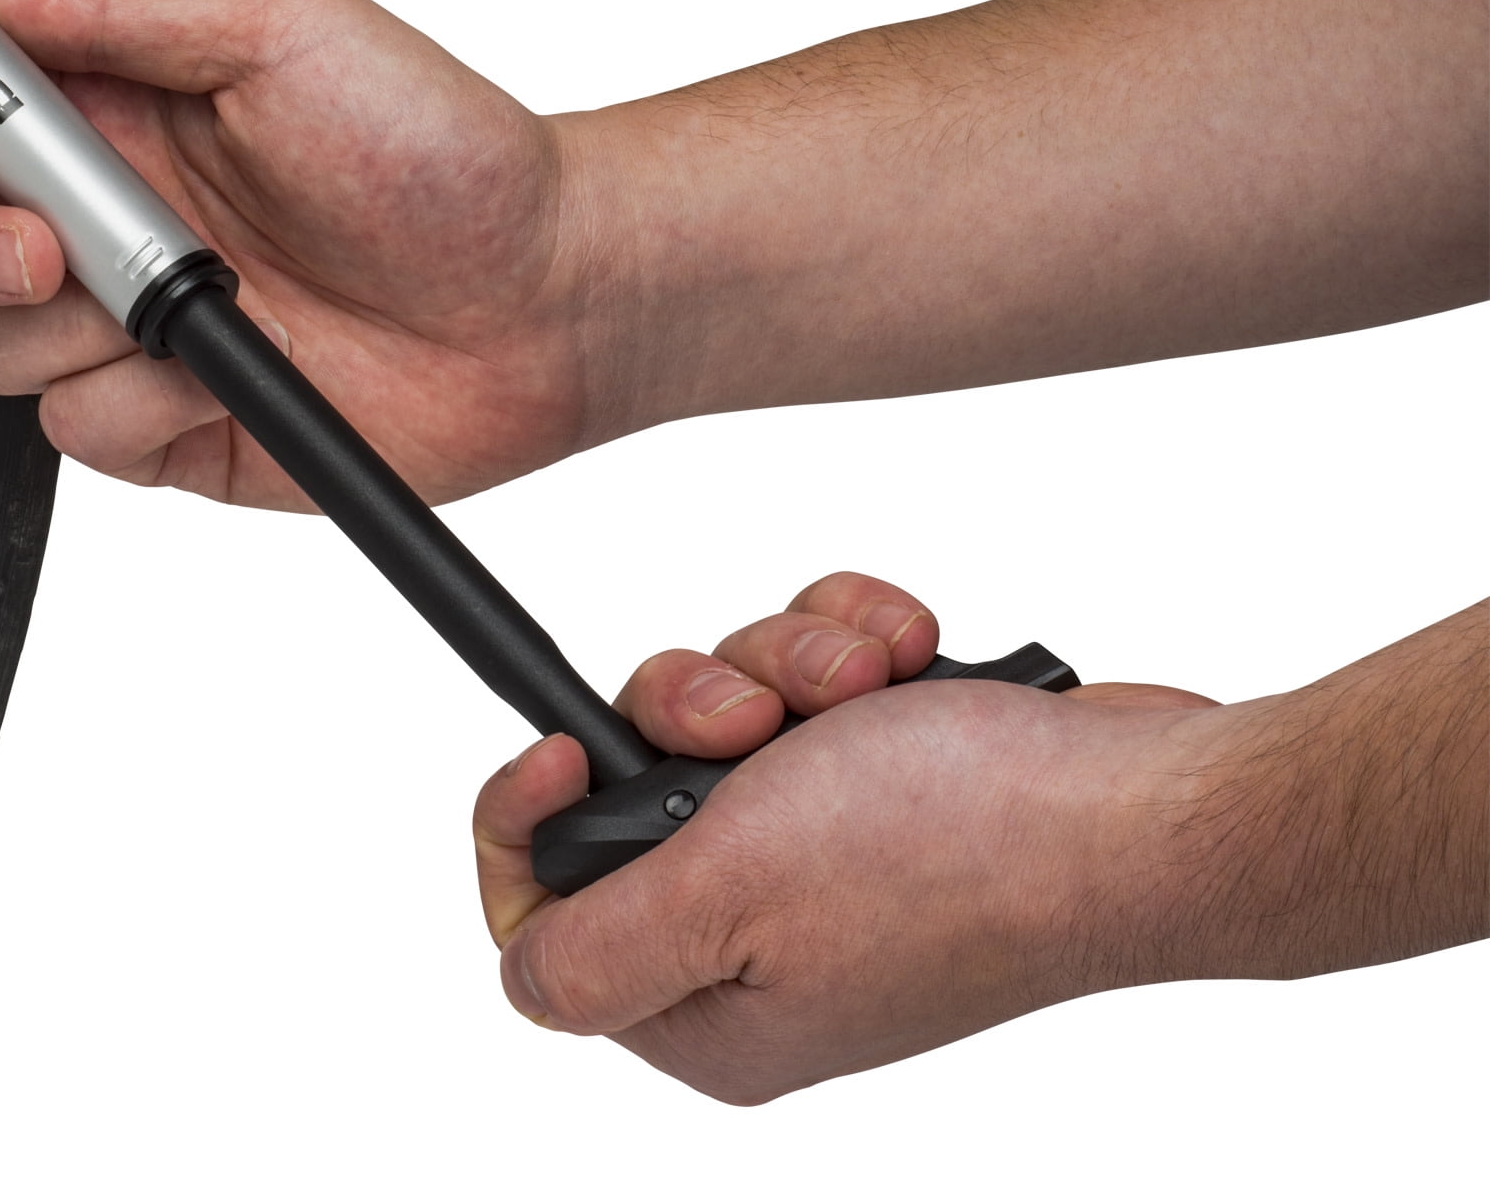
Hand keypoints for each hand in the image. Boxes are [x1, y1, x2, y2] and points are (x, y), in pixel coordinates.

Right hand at [0, 0, 602, 506]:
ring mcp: (121, 324)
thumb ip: (116, 5)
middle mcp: (98, 214)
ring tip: (193, 302)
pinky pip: (70, 431)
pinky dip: (136, 408)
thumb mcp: (280, 27)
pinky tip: (225, 378)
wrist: (548, 302)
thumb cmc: (443, 150)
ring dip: (67, 331)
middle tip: (47, 247)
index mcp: (111, 104)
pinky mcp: (156, 422)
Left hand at [471, 571, 1221, 1103]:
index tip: (567, 744)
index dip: (529, 817)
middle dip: (693, 710)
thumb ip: (597, 947)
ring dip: (789, 667)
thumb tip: (524, 974)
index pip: (546, 923)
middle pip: (634, 786)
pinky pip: (815, 686)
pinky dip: (855, 651)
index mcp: (715, 1018)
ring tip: (859, 689)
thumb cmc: (960, 850)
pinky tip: (908, 662)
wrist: (1147, 800)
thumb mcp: (728, 900)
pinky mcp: (896, 790)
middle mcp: (767, 950)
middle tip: (757, 723)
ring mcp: (835, 865)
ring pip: (728, 712)